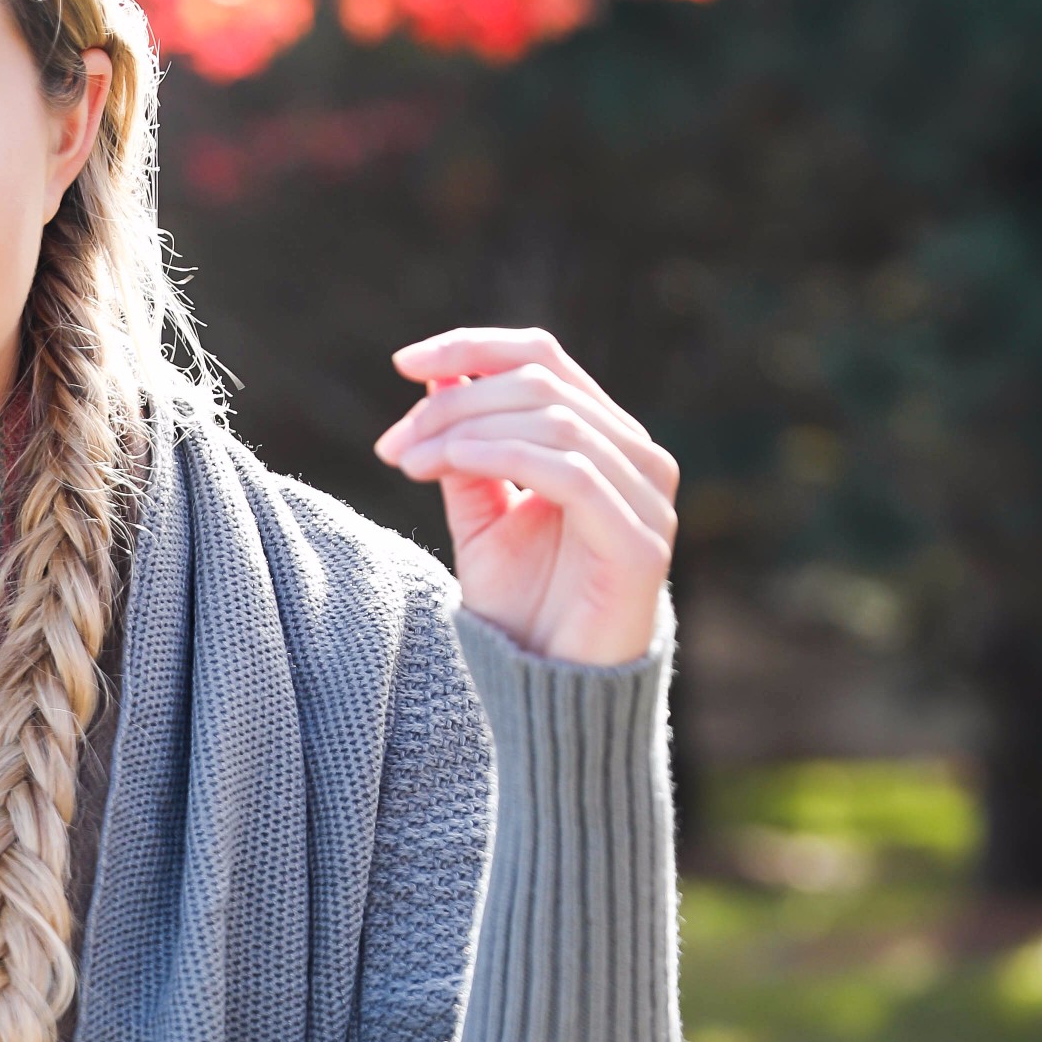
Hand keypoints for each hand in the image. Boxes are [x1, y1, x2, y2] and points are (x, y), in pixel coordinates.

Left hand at [374, 326, 675, 667]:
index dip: (473, 348)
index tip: (404, 363)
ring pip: (554, 420)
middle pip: (543, 383)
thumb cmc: (523, 610)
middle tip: (394, 445)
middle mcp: (637, 458)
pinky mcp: (640, 543)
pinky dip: (502, 455)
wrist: (552, 693)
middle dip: (455, 403)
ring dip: (466, 429)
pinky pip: (569, 473)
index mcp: (604, 441)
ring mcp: (647, 498)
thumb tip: (437, 381)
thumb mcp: (481, 519)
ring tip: (408, 460)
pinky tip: (449, 463)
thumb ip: (466, 454)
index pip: (545, 358)